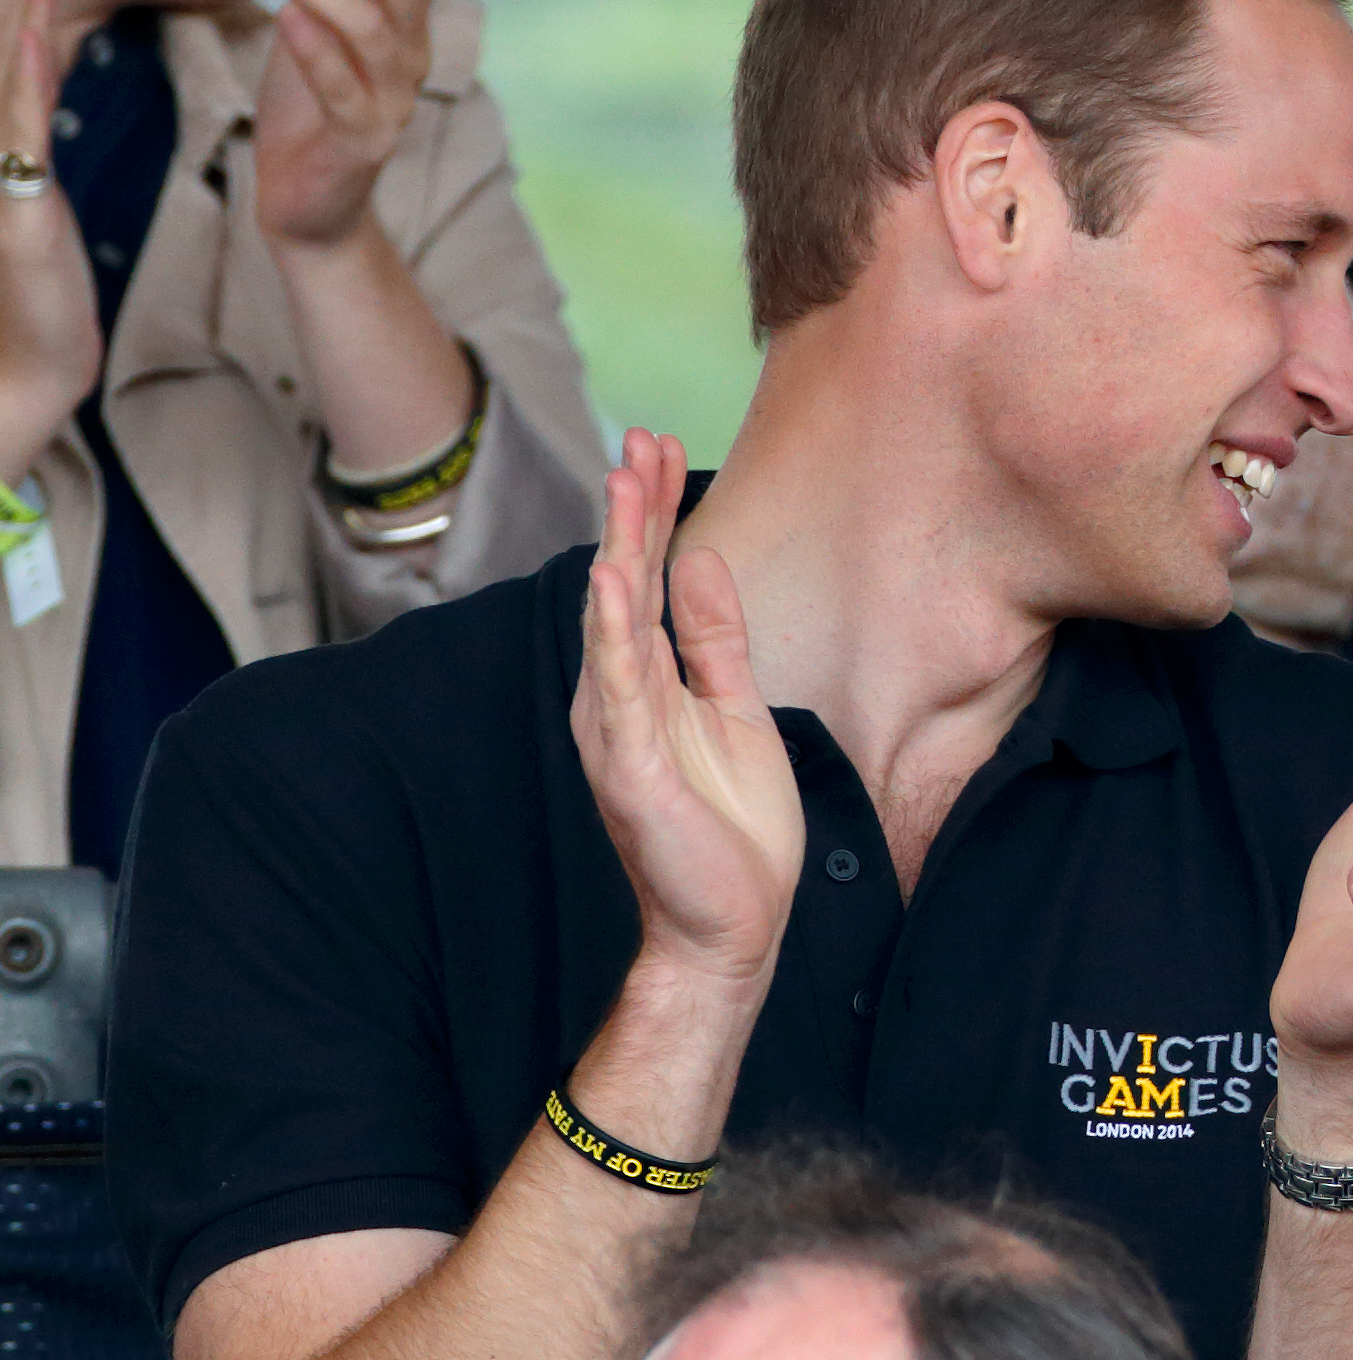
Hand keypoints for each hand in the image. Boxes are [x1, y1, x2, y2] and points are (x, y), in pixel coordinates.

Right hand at [0, 0, 101, 473]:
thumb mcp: (46, 213)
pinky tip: (34, 34)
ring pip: (14, 71)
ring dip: (33, 7)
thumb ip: (37, 158)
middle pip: (15, 47)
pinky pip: (20, 127)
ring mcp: (2, 168)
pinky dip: (26, 77)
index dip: (45, 1)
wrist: (35, 366)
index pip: (30, 57)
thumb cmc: (46, 296)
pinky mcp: (17, 202)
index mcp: (14, 145)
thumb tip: (46, 112)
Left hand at [248, 0, 449, 252]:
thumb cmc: (309, 110)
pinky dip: (315, 48)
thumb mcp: (317, 27)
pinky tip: (282, 15)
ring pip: (371, 25)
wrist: (310, 205)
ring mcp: (392, 102)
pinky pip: (343, 89)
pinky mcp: (361, 141)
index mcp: (407, 25)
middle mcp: (411, 58)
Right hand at [570, 431, 804, 993]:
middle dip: (633, 509)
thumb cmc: (734, 828)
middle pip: (625, 584)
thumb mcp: (735, 710)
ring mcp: (619, 731)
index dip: (654, 512)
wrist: (735, 924)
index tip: (661, 443)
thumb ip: (715, 640)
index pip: (646, 579)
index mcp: (647, 682)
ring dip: (619, 547)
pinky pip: (620, 688)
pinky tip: (611, 580)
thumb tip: (698, 560)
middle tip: (639, 435)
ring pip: (615, 621)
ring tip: (623, 480)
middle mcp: (619, 698)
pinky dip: (613, 631)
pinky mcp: (630, 768)